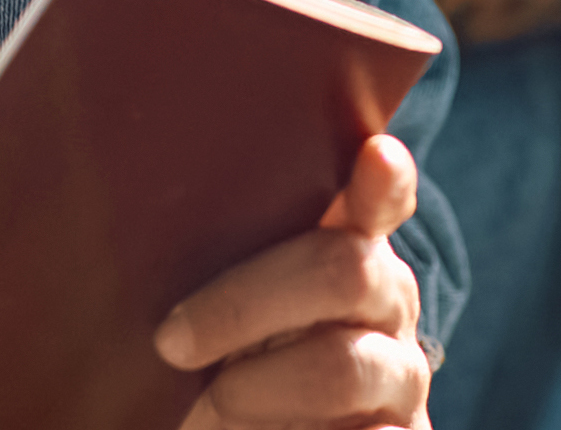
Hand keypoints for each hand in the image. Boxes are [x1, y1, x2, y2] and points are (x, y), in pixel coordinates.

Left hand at [156, 134, 432, 429]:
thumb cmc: (224, 361)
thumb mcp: (219, 304)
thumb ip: (221, 252)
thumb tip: (159, 203)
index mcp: (350, 249)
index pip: (383, 197)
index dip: (383, 179)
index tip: (374, 154)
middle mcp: (388, 302)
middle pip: (341, 271)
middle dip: (242, 304)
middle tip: (172, 341)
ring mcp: (402, 374)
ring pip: (341, 367)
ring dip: (256, 389)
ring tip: (213, 406)